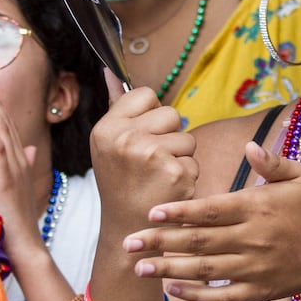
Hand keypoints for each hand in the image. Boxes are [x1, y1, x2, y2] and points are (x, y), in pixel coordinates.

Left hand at [0, 71, 42, 251]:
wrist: (24, 245)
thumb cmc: (17, 220)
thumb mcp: (18, 187)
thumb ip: (20, 164)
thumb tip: (28, 147)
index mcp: (18, 159)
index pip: (4, 123)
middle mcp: (19, 158)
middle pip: (3, 119)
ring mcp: (14, 167)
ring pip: (0, 128)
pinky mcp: (7, 179)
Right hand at [89, 79, 197, 238]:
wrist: (128, 229)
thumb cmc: (121, 182)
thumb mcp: (109, 143)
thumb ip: (116, 106)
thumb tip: (110, 70)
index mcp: (107, 128)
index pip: (146, 94)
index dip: (150, 116)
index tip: (141, 138)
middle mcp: (126, 138)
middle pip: (171, 114)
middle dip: (169, 136)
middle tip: (150, 162)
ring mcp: (151, 155)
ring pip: (187, 138)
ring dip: (180, 157)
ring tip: (158, 176)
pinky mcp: (175, 172)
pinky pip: (194, 160)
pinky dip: (187, 175)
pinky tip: (168, 189)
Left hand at [121, 140, 300, 300]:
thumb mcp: (299, 177)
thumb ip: (271, 162)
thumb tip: (248, 146)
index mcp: (258, 208)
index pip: (212, 210)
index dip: (180, 212)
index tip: (151, 212)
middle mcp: (253, 240)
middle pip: (200, 242)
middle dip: (161, 242)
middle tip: (128, 243)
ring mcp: (254, 269)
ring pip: (205, 271)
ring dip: (169, 269)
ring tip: (139, 267)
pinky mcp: (257, 292)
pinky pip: (221, 297)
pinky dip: (196, 295)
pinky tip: (172, 289)